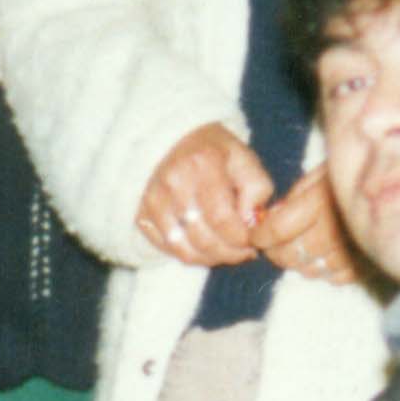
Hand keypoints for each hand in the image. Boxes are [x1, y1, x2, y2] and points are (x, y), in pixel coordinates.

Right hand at [137, 125, 272, 268]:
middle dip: (229, 253)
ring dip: (210, 258)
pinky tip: (204, 247)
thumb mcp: (245, 159)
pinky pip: (167, 249)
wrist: (175, 142)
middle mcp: (173, 181)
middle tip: (243, 252)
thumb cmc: (216, 154)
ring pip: (184, 249)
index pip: (222, 218)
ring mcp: (154, 200)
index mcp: (203, 163)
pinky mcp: (142, 215)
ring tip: (225, 251)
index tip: (252, 243)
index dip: (240, 239)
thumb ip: (257, 189)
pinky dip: (189, 255)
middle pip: (203, 238)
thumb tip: (250, 223)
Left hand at [251, 166, 360, 285]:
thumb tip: (273, 219)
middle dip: (277, 250)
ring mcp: (352, 252)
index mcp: (321, 202)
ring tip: (304, 246)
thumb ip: (296, 198)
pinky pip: (336, 277)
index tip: (256, 234)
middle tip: (275, 242)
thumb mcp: (321, 174)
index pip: (278, 230)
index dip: (261, 234)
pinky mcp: (369, 264)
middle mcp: (335, 231)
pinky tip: (328, 254)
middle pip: (291, 254)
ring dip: (301, 261)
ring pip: (311, 269)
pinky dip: (326, 269)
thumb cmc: (356, 171)